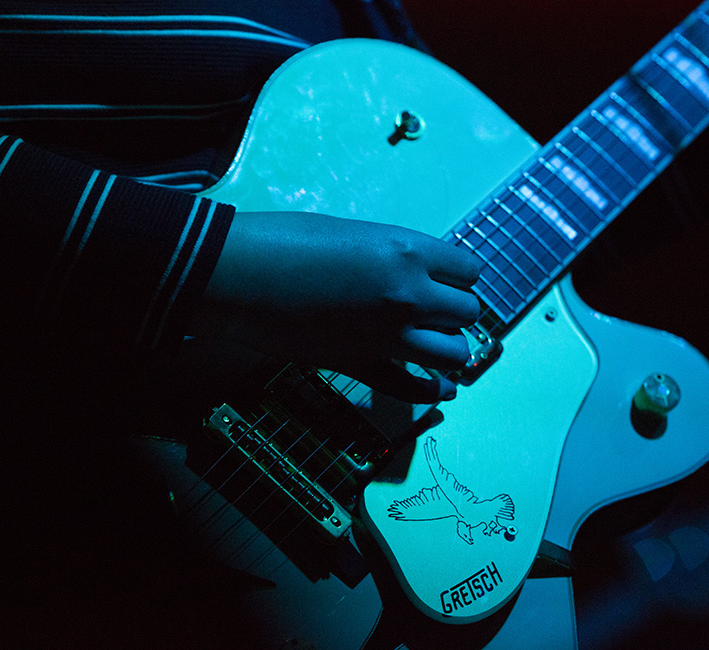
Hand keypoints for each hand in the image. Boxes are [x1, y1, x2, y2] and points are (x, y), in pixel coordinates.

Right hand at [189, 211, 481, 402]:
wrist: (239, 277)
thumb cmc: (287, 240)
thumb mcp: (355, 233)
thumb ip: (394, 256)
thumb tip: (416, 275)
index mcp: (408, 251)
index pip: (469, 271)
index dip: (459, 276)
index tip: (446, 279)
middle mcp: (409, 296)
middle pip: (468, 313)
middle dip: (455, 311)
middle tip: (436, 309)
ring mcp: (388, 337)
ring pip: (456, 354)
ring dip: (449, 349)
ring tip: (434, 342)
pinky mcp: (363, 366)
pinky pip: (414, 389)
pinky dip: (431, 390)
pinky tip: (437, 388)